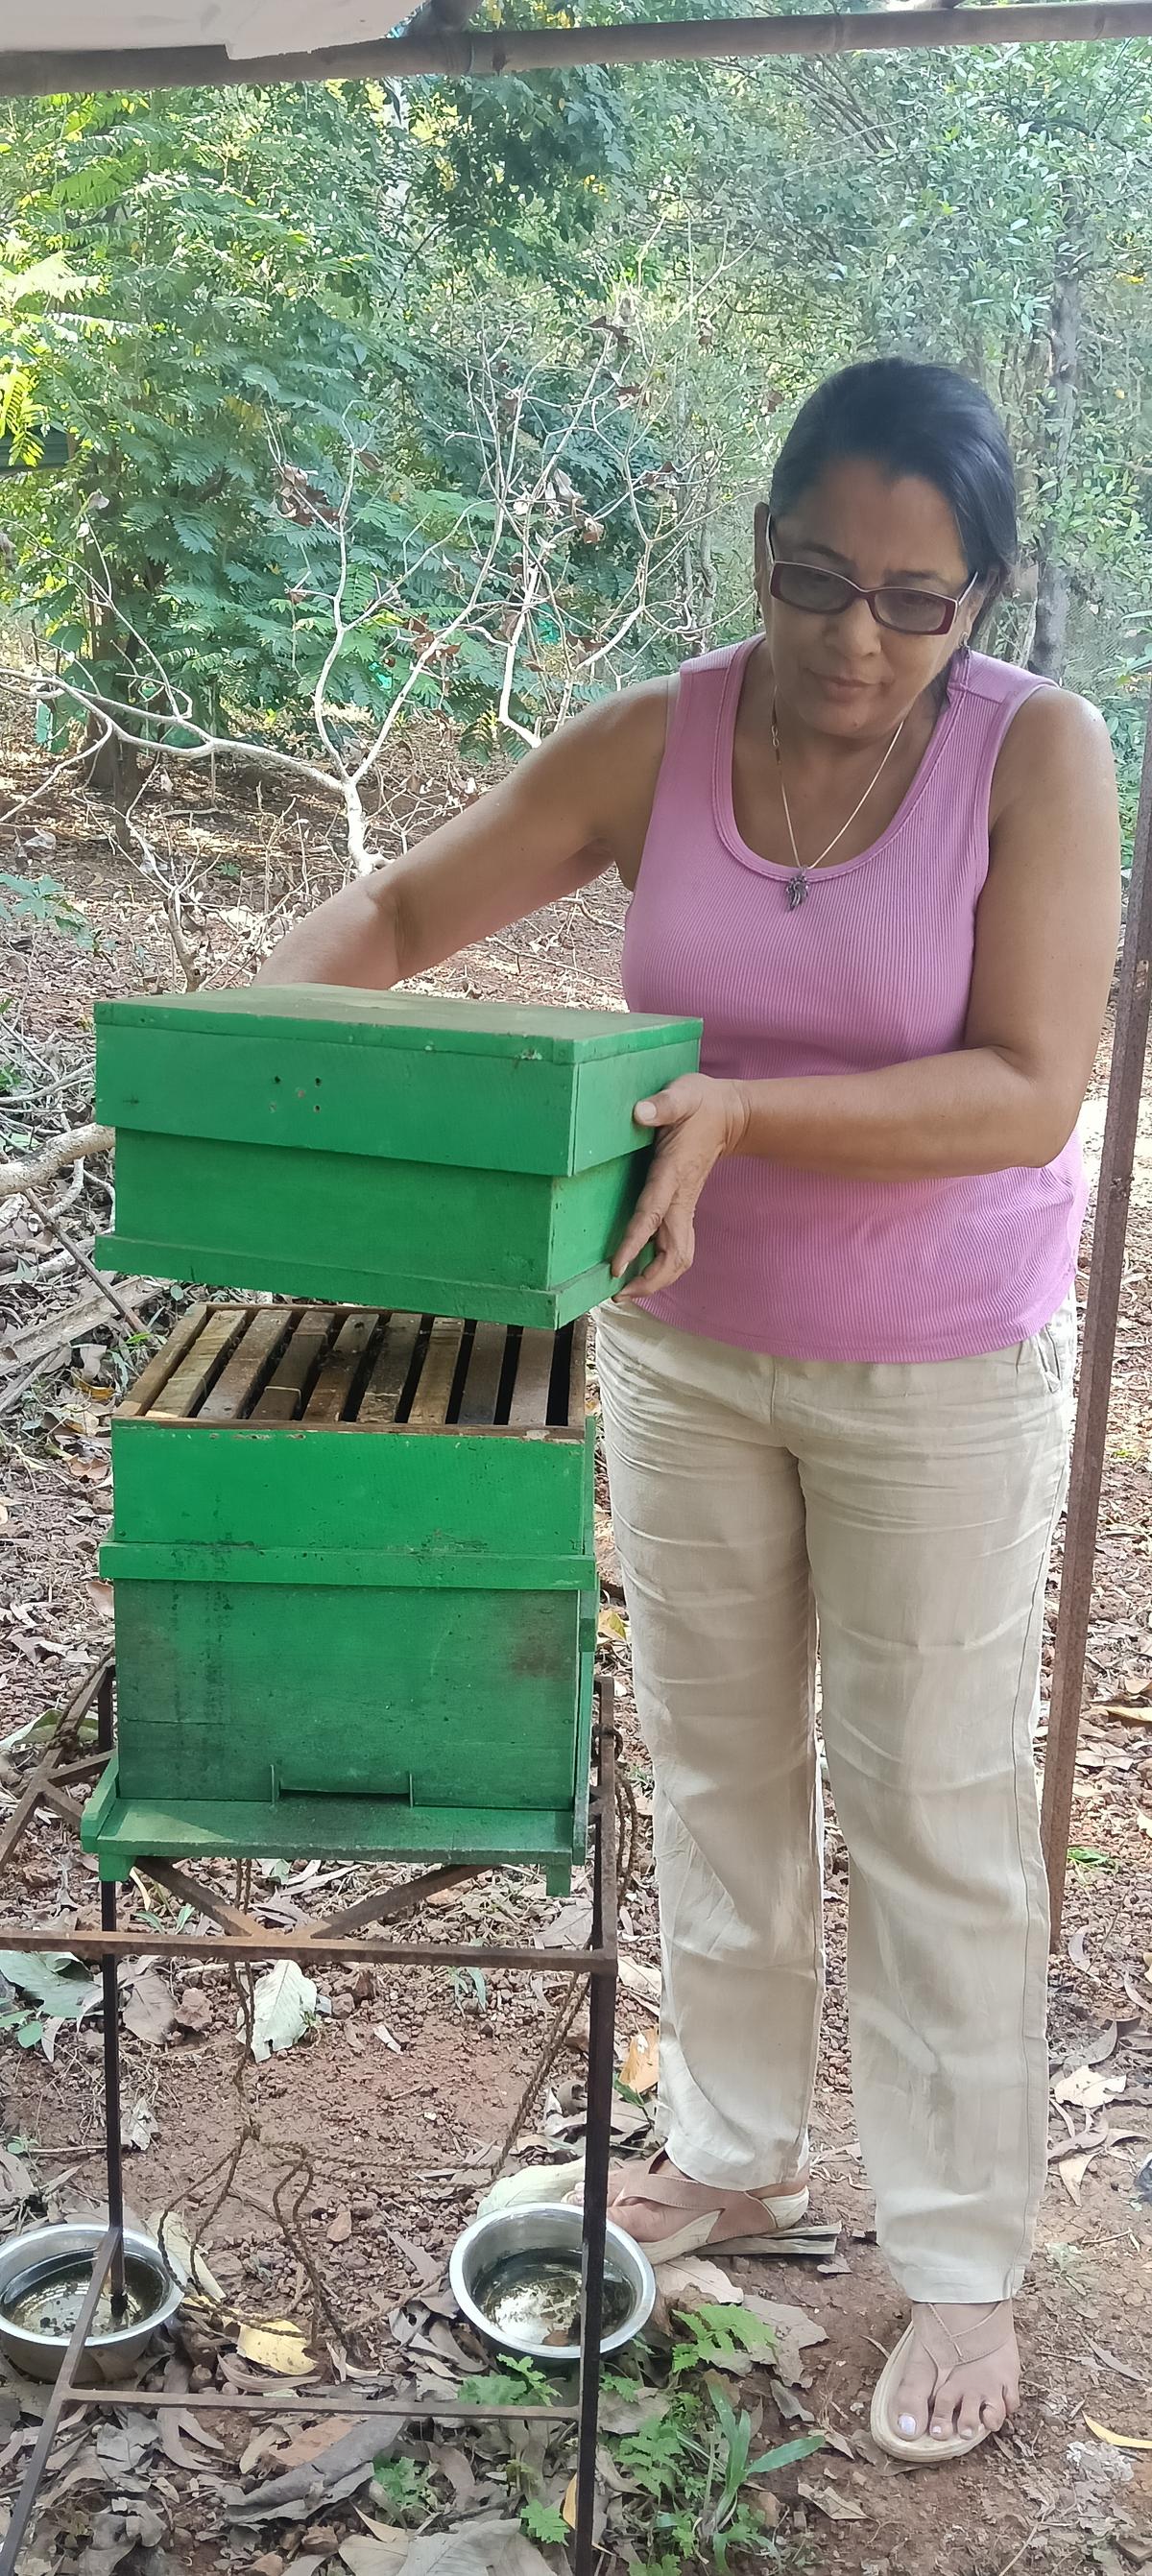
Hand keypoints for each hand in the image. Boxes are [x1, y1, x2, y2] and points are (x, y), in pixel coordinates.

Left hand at [612, 1074, 748, 1296]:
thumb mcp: (684, 1093)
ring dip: (655, 1280)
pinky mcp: (684, 1209)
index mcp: (674, 1173)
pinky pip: (676, 1248)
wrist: (731, 1115)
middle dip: (649, 1279)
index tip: (617, 1268)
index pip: (652, 1214)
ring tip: (626, 1293)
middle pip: (673, 1253)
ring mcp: (684, 1207)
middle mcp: (680, 1197)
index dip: (634, 1242)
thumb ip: (664, 1104)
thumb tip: (640, 1113)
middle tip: (618, 1294)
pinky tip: (641, 1275)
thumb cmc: (701, 1103)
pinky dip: (660, 1268)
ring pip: (678, 1257)